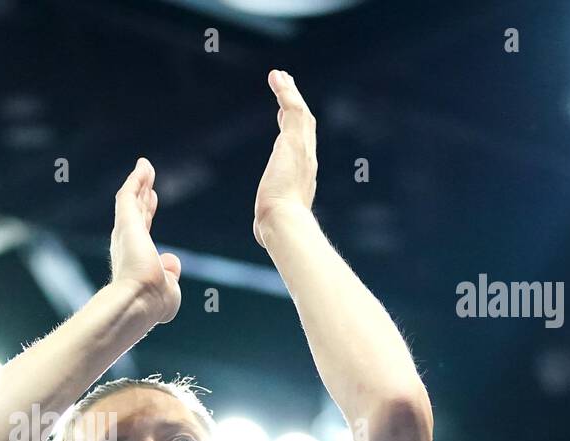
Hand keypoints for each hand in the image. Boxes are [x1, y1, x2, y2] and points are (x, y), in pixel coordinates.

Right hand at [110, 157, 181, 324]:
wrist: (139, 302)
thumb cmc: (153, 303)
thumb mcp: (169, 290)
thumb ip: (171, 276)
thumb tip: (172, 261)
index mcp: (136, 259)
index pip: (143, 230)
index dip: (148, 213)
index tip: (153, 199)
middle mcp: (127, 244)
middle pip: (137, 212)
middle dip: (142, 194)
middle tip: (147, 179)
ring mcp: (125, 232)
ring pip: (132, 200)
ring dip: (139, 182)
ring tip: (145, 166)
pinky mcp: (126, 222)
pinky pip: (129, 195)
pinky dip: (136, 179)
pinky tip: (143, 166)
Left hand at [254, 70, 317, 246]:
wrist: (283, 222)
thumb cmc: (276, 228)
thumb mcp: (272, 221)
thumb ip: (268, 223)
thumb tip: (262, 236)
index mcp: (303, 176)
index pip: (299, 146)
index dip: (292, 129)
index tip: (283, 118)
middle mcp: (307, 159)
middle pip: (304, 124)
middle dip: (295, 105)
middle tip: (287, 88)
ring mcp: (302, 148)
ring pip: (299, 112)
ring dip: (290, 93)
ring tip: (280, 76)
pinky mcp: (293, 141)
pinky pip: (291, 108)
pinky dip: (285, 91)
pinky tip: (276, 77)